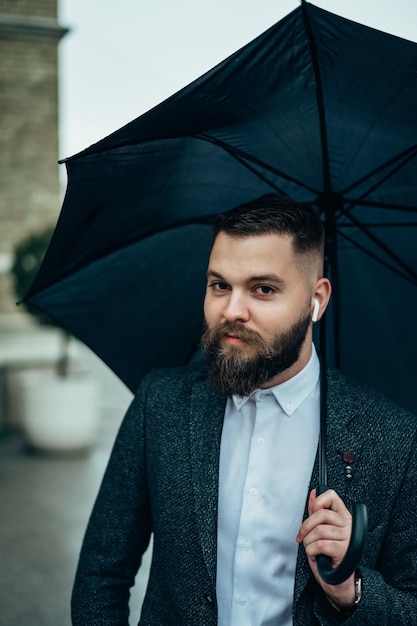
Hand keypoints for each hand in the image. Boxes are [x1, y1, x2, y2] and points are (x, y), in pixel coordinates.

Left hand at [296, 488, 355, 604]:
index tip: (312, 511)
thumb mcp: (322, 531)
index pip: (332, 496)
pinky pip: (319, 545)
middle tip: (302, 537)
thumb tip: (313, 493)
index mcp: (344, 517)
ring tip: (312, 549)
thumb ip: (317, 512)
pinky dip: (312, 551)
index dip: (319, 501)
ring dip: (308, 542)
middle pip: (321, 514)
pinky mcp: (344, 551)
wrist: (339, 582)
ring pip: (318, 531)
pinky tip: (316, 556)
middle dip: (306, 527)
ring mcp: (348, 538)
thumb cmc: (330, 556)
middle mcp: (349, 525)